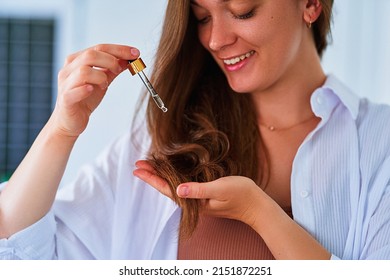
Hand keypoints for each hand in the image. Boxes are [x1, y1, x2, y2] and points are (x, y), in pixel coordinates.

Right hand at [52, 44, 139, 137]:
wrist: (71, 121)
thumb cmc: (85, 99)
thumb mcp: (103, 81)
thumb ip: (113, 70)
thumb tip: (127, 59)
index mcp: (77, 61)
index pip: (99, 48)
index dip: (119, 49)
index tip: (135, 53)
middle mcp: (69, 69)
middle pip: (90, 55)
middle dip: (111, 61)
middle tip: (120, 70)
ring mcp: (65, 84)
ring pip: (84, 71)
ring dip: (100, 77)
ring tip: (105, 85)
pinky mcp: (65, 99)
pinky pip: (74, 90)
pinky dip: (86, 89)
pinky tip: (92, 90)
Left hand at [133, 160, 264, 226]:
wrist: (256, 206)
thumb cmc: (241, 196)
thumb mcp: (221, 189)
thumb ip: (199, 190)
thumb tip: (178, 189)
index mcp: (194, 202)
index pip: (166, 189)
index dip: (151, 178)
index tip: (138, 168)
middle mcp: (193, 202)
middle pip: (166, 187)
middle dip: (152, 175)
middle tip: (138, 164)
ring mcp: (198, 199)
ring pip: (173, 186)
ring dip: (160, 176)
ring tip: (149, 166)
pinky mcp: (204, 195)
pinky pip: (183, 185)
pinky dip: (173, 177)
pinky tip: (171, 172)